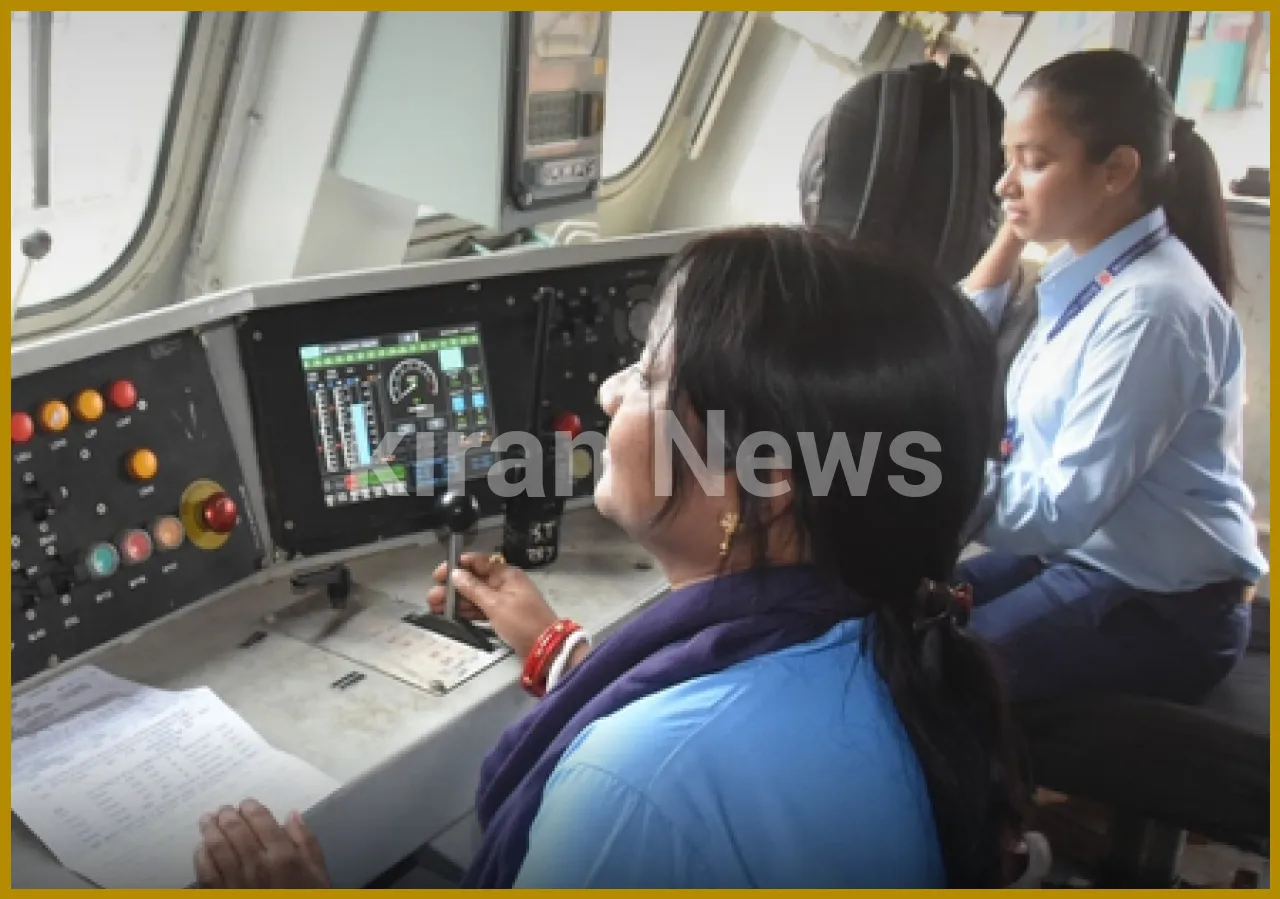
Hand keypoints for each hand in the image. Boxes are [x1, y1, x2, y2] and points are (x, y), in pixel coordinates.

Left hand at [194, 800, 329, 888]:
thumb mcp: (319, 875)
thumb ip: (307, 843)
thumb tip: (292, 815)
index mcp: (284, 857)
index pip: (262, 822)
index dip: (251, 808)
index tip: (245, 804)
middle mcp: (257, 866)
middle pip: (236, 831)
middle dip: (228, 816)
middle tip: (223, 810)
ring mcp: (236, 884)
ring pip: (218, 849)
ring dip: (210, 831)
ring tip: (206, 820)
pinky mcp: (221, 897)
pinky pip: (206, 874)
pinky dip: (202, 857)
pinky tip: (201, 849)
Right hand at [427, 552, 557, 658]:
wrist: (545, 648)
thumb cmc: (522, 622)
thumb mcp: (496, 604)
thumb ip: (474, 589)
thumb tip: (455, 574)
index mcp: (506, 574)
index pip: (479, 562)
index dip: (458, 566)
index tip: (439, 574)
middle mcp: (504, 584)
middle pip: (474, 581)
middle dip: (453, 587)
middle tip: (433, 596)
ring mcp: (503, 601)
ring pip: (475, 596)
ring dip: (456, 601)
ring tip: (434, 607)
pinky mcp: (502, 616)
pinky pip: (480, 609)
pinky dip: (467, 611)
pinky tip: (450, 615)